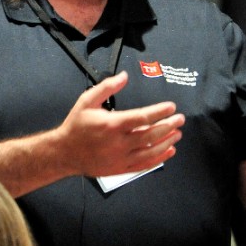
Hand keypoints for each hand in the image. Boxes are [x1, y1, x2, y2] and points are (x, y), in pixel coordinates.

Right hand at [54, 72, 183, 176]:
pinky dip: (159, 158)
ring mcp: (121, 158)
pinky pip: (145, 165)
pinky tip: (169, 151)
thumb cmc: (76, 125)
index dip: (159, 111)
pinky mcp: (121, 169)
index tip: (171, 107)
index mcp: (112, 124)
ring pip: (151, 151)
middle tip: (180, 119)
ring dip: (167, 142)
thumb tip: (124, 76)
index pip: (142, 117)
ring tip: (177, 134)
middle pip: (151, 134)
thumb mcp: (87, 101)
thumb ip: (106, 87)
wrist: (65, 153)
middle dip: (169, 126)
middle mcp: (119, 142)